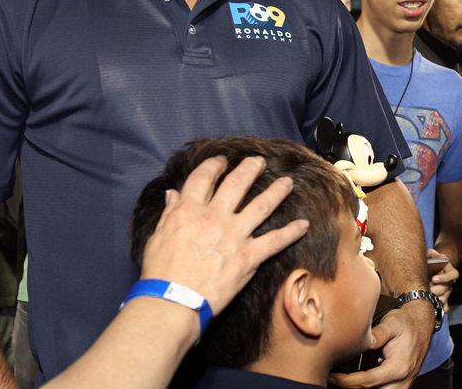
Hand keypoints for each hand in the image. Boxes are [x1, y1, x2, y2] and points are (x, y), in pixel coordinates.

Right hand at [140, 156, 308, 314]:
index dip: (214, 165)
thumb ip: (170, 212)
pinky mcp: (248, 257)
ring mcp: (234, 236)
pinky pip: (275, 241)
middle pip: (237, 184)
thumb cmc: (161, 272)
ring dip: (277, 191)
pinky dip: (291, 232)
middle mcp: (214, 217)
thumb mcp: (158, 236)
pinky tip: (303, 225)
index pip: (204, 177)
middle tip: (259, 162)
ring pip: (262, 206)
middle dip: (250, 169)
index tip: (221, 161)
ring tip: (287, 183)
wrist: (174, 300)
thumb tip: (173, 194)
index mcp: (189, 210)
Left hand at [330, 299, 431, 388]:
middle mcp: (402, 379)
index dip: (347, 382)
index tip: (333, 377)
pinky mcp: (402, 383)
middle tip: (336, 381)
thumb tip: (364, 341)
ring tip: (346, 381)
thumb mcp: (392, 322)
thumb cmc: (407, 322)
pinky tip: (359, 382)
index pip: (368, 381)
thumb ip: (378, 333)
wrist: (423, 322)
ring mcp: (404, 383)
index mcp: (398, 367)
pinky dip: (373, 388)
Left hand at [427, 249, 457, 308]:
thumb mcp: (429, 254)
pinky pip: (444, 308)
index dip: (445, 278)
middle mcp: (449, 283)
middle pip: (446, 290)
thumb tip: (439, 256)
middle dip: (435, 290)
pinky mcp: (442, 301)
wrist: (426, 270)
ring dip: (434, 299)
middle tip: (425, 289)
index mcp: (449, 272)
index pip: (454, 275)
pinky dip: (437, 308)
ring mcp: (446, 293)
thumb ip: (433, 254)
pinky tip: (428, 306)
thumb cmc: (428, 260)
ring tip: (423, 297)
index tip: (433, 279)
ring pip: (444, 300)